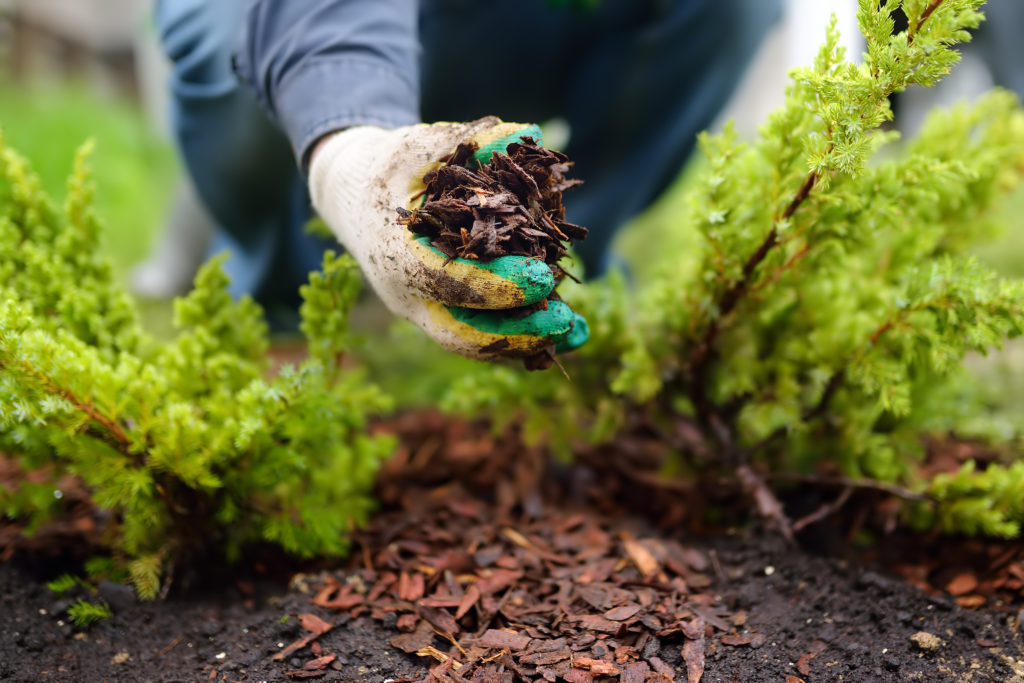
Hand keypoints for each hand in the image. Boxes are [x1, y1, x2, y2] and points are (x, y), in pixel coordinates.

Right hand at [308, 117, 587, 360]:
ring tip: (578, 334)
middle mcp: (405, 294)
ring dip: (527, 343)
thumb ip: (471, 140)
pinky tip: (565, 334)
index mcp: (395, 253)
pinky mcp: (439, 315)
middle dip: (516, 333)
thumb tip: (527, 134)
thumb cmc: (389, 166)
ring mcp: (421, 311)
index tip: (544, 278)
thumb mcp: (421, 144)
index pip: (447, 280)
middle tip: (566, 321)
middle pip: (461, 333)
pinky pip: (480, 336)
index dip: (497, 284)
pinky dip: (521, 338)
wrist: (351, 196)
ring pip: (473, 343)